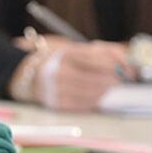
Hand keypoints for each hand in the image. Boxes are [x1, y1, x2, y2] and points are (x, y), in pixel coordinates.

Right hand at [8, 38, 129, 111]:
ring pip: (93, 92)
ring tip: (107, 84)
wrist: (26, 75)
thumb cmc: (55, 59)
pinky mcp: (57, 104)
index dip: (115, 63)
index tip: (125, 67)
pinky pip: (85, 104)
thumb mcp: (73, 47)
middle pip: (97, 77)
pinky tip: (96, 93)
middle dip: (113, 78)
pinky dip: (95, 99)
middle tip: (119, 77)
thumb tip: (123, 56)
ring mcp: (57, 90)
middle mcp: (58, 72)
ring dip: (105, 89)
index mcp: (63, 54)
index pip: (96, 59)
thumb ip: (99, 50)